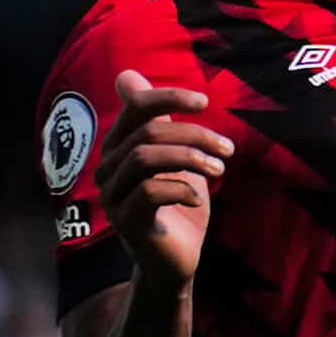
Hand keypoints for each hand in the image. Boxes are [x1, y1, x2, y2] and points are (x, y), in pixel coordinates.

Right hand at [101, 67, 234, 287]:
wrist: (176, 261)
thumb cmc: (178, 206)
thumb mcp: (175, 157)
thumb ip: (159, 122)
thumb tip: (127, 75)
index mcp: (119, 147)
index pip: (136, 108)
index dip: (170, 97)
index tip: (205, 101)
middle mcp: (108, 169)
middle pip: (147, 133)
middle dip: (193, 134)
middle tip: (227, 149)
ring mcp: (113, 196)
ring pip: (144, 158)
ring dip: (189, 158)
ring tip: (220, 169)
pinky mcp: (126, 222)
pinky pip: (148, 192)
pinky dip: (181, 188)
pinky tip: (199, 196)